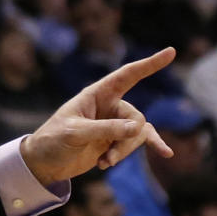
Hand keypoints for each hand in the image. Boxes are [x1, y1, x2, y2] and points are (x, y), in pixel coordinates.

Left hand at [20, 48, 175, 185]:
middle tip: (108, 157)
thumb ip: (105, 130)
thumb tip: (138, 128)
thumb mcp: (75, 133)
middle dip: (126, 140)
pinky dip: (148, 147)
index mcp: (95, 95)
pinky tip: (167, 153)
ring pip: (137, 133)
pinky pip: (139, 141)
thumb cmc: (53, 141)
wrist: (44, 162)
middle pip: (136, 117)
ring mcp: (113, 123)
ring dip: (124, 151)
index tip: (171, 51)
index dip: (149, 64)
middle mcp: (108, 106)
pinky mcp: (115, 140)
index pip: (127, 75)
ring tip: (103, 164)